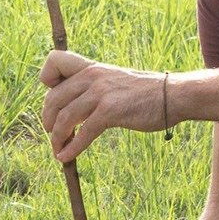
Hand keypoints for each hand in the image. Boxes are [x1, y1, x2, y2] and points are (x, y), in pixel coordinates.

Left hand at [39, 50, 170, 161]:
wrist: (172, 95)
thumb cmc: (142, 93)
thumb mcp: (113, 81)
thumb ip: (92, 87)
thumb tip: (71, 108)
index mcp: (90, 67)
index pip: (53, 61)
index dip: (46, 81)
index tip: (54, 102)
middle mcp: (92, 76)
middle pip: (53, 98)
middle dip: (48, 121)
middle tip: (52, 135)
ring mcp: (101, 93)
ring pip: (64, 117)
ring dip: (57, 138)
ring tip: (58, 150)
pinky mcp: (110, 111)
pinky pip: (83, 132)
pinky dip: (71, 148)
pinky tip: (66, 157)